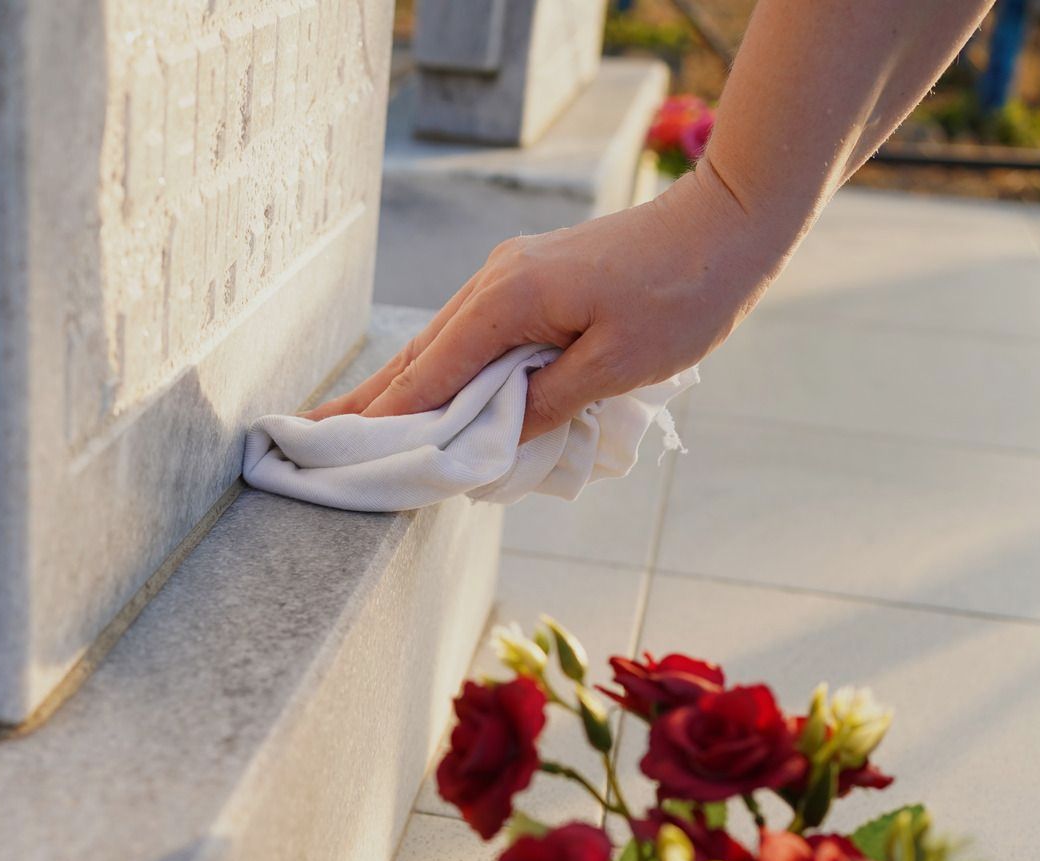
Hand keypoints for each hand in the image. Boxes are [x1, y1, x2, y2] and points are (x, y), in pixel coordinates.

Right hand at [309, 163, 800, 441]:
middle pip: (417, 355)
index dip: (384, 422)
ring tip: (349, 423)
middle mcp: (495, 283)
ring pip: (440, 344)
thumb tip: (489, 438)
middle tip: (310, 440)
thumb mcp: (616, 364)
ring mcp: (510, 277)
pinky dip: (440, 369)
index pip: (430, 375)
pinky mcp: (531, 280)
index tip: (337, 458)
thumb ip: (545, 402)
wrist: (729, 224)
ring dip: (398, 387)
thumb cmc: (684, 294)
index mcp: (508, 300)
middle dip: (367, 402)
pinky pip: (470, 335)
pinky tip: (425, 392)